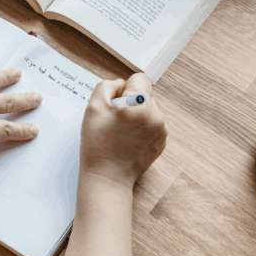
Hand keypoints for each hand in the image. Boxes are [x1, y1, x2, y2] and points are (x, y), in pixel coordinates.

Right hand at [79, 74, 166, 188]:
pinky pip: (152, 125)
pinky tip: (128, 140)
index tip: (115, 103)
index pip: (140, 78)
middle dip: (130, 102)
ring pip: (149, 110)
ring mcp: (161, 130)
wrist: (108, 176)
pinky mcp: (162, 142)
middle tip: (114, 120)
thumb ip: (107, 86)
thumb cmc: (98, 144)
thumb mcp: (93, 107)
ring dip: (136, 115)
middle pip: (145, 95)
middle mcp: (156, 116)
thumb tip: (120, 84)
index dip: (124, 88)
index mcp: (140, 105)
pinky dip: (141, 128)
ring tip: (121, 132)